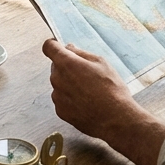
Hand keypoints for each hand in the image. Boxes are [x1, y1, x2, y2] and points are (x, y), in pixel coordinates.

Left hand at [43, 39, 164, 164]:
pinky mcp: (60, 111)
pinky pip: (62, 99)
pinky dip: (70, 98)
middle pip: (56, 66)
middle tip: (87, 73)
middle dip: (67, 66)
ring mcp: (57, 96)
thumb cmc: (111, 89)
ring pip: (59, 83)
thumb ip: (81, 53)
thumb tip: (69, 48)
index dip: (54, 45)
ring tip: (89, 91)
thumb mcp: (101, 63)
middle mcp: (57, 79)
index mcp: (66, 63)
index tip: (60, 47)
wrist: (115, 119)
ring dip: (69, 83)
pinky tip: (86, 102)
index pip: (49, 47)